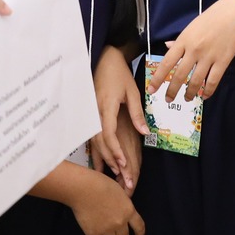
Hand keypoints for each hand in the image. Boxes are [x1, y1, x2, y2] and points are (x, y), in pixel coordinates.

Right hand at [70, 171, 146, 234]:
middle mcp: (120, 222)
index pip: (139, 226)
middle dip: (119, 232)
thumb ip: (123, 205)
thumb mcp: (119, 192)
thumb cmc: (99, 184)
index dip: (139, 233)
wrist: (83, 188)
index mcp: (128, 210)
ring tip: (100, 226)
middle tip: (111, 227)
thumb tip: (122, 212)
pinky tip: (94, 231)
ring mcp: (107, 229)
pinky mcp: (94, 233)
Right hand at [92, 46, 145, 189]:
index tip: (123, 163)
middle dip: (109, 158)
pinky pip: (92, 134)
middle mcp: (94, 112)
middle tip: (120, 175)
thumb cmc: (119, 74)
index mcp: (106, 106)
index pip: (108, 133)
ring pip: (94, 140)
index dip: (115, 150)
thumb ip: (137, 113)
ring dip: (103, 156)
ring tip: (114, 170)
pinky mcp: (88, 114)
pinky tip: (103, 158)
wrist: (103, 60)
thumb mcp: (132, 92)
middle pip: (99, 141)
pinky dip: (98, 148)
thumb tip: (145, 132)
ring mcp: (89, 113)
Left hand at [147, 0, 234, 101]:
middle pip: (179, 75)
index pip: (167, 63)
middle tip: (168, 100)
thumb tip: (167, 46)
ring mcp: (208, 56)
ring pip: (196, 81)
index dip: (158, 78)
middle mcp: (194, 50)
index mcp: (184, 40)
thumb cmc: (213, 17)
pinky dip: (208, 91)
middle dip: (172, 91)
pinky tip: (204, 96)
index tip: (151, 89)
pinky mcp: (223, 61)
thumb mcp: (192, 26)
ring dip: (189, 93)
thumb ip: (180, 40)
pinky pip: (213, 81)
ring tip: (186, 99)